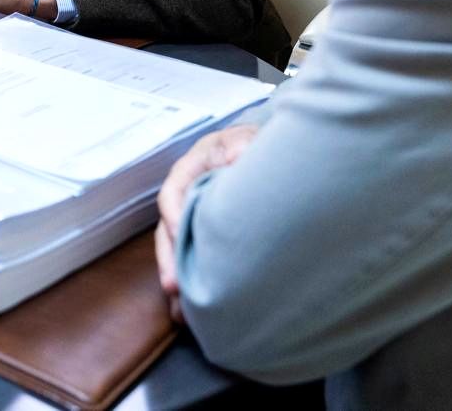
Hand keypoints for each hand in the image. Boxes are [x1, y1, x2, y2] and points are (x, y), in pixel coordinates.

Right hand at [153, 124, 258, 321]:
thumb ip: (242, 148)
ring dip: (176, 277)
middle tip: (173, 285)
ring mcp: (197, 216)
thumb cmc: (260, 144)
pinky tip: (192, 309)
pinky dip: (191, 282)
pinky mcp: (210, 236)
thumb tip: (232, 162)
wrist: (282, 154)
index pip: (174, 190)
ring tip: (179, 310)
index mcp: (195, 167)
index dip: (173, 214)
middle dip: (169, 257)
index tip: (180, 235)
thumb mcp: (251, 140)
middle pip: (169, 226)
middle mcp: (190, 194)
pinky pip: (194, 258)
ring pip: (177, 248)